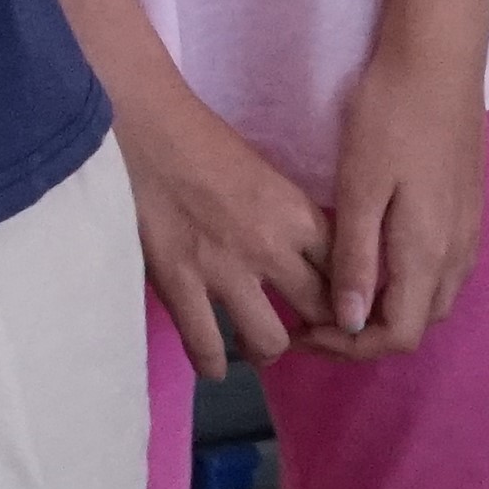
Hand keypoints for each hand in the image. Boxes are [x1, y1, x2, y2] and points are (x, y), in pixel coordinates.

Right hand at [116, 84, 341, 374]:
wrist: (139, 123)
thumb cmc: (198, 135)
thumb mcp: (265, 173)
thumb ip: (288, 216)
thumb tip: (300, 252)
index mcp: (298, 216)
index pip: (348, 274)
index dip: (349, 297)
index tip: (341, 306)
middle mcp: (272, 249)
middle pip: (321, 312)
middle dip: (318, 329)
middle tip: (304, 331)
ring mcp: (225, 270)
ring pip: (271, 340)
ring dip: (268, 349)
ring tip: (257, 347)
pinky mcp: (179, 281)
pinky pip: (206, 343)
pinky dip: (213, 362)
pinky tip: (214, 365)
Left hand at [303, 33, 488, 356]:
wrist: (438, 62)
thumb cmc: (390, 117)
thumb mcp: (360, 187)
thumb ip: (358, 258)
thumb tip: (353, 323)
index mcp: (427, 253)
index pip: (396, 335)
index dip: (349, 348)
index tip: (302, 333)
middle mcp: (456, 253)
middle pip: (415, 323)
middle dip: (364, 335)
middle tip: (309, 319)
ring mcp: (466, 232)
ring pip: (429, 299)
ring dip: (385, 310)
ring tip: (330, 296)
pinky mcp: (465, 211)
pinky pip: (439, 271)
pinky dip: (403, 285)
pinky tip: (367, 264)